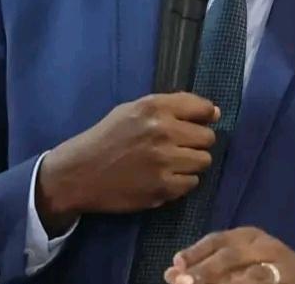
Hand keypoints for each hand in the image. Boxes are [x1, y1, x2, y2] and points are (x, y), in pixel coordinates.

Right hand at [36, 92, 218, 233]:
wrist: (80, 173)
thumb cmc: (107, 137)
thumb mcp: (133, 110)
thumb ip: (171, 107)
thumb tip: (215, 112)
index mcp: (154, 107)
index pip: (203, 108)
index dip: (206, 116)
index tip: (200, 122)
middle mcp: (163, 131)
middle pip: (207, 137)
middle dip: (197, 142)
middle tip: (178, 147)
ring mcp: (164, 161)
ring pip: (204, 161)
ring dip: (191, 163)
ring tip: (171, 163)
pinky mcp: (163, 188)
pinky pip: (192, 183)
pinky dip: (182, 182)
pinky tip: (164, 177)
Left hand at [163, 227, 294, 283]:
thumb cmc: (266, 267)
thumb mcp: (240, 260)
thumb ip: (208, 266)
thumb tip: (170, 273)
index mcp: (248, 235)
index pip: (217, 240)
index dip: (195, 252)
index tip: (175, 264)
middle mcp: (263, 245)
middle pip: (230, 256)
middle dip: (205, 270)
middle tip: (183, 282)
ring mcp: (279, 265)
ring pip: (250, 276)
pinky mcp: (288, 280)